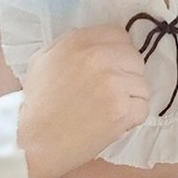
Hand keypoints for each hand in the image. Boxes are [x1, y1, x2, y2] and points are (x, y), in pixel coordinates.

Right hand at [18, 25, 150, 177]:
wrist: (33, 141)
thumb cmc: (36, 104)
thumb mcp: (43, 60)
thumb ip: (70, 45)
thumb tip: (96, 44)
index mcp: (78, 42)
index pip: (119, 35)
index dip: (118, 53)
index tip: (111, 68)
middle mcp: (98, 57)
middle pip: (135, 59)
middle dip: (127, 76)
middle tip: (110, 94)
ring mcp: (112, 83)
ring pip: (142, 85)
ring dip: (130, 99)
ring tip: (109, 111)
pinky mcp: (122, 109)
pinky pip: (143, 108)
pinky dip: (133, 119)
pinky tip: (114, 123)